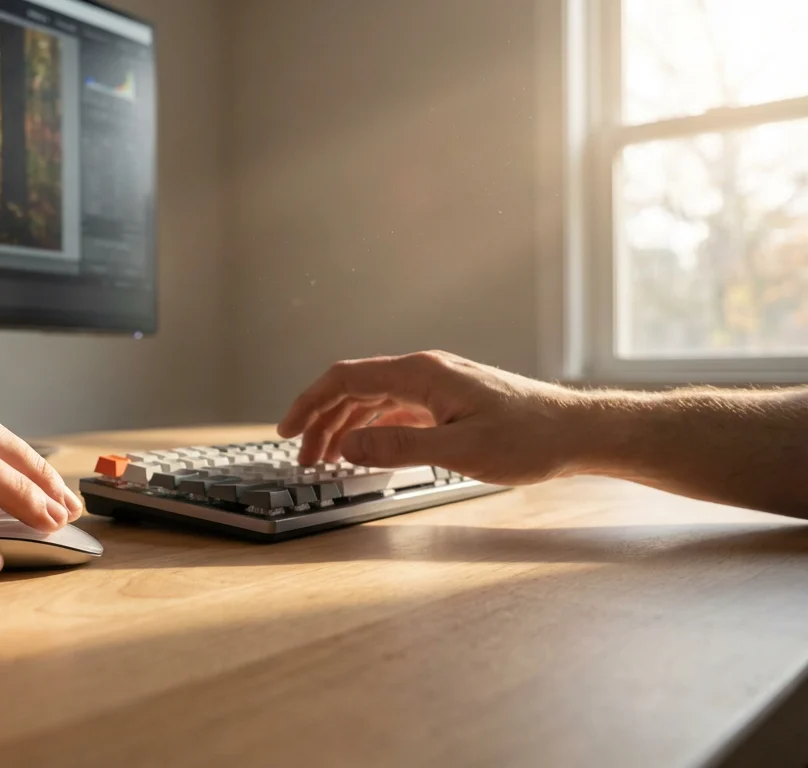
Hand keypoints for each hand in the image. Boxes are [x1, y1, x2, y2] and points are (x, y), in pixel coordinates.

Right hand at [277, 351, 591, 484]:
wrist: (579, 433)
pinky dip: (372, 430)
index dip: (310, 403)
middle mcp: (426, 372)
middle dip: (322, 422)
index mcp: (422, 374)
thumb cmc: (530, 439)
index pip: (346, 378)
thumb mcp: (460, 451)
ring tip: (326, 460)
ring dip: (345, 428)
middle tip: (303, 458)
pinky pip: (396, 411)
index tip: (287, 431)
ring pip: (374, 401)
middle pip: (354, 389)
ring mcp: (438, 386)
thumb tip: (349, 446)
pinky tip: (367, 452)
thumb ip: (399, 448)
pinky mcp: (450, 403)